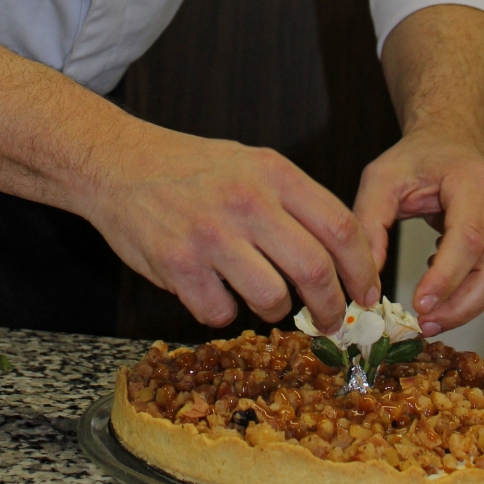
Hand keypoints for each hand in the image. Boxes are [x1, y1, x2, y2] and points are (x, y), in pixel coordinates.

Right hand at [79, 115, 380, 330]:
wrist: (118, 162)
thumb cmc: (188, 166)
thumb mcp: (250, 162)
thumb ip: (292, 201)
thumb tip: (339, 254)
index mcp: (272, 171)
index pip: (340, 226)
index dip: (362, 269)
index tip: (365, 293)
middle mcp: (247, 201)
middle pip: (315, 270)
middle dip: (331, 307)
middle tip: (330, 321)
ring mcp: (211, 234)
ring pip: (273, 299)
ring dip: (275, 310)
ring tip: (262, 298)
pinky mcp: (179, 265)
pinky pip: (221, 313)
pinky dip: (224, 312)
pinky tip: (213, 290)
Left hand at [353, 128, 483, 335]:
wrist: (448, 143)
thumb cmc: (416, 160)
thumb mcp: (380, 179)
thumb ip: (369, 224)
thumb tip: (366, 281)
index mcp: (473, 180)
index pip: (469, 238)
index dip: (446, 277)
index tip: (419, 304)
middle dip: (459, 306)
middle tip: (424, 323)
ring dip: (466, 306)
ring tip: (429, 303)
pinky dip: (476, 293)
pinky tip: (446, 278)